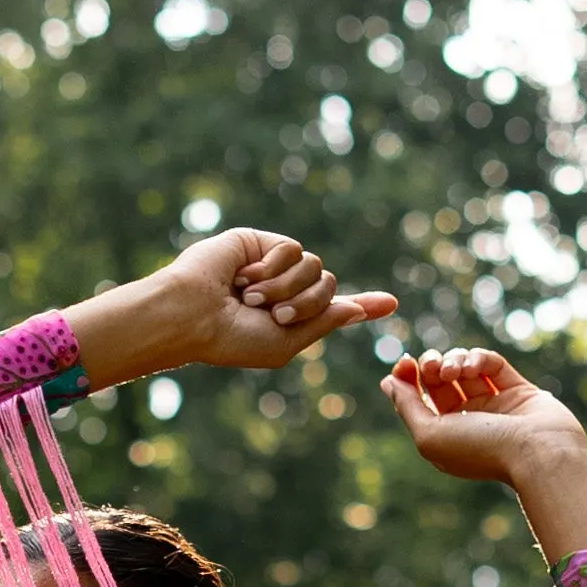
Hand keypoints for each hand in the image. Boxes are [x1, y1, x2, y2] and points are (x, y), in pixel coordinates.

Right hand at [71, 226, 398, 389]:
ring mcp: (275, 266)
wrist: (194, 314)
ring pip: (316, 267)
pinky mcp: (263, 244)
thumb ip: (323, 323)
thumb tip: (356, 309)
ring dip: (287, 288)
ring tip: (251, 298)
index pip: (334, 308)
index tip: (392, 304)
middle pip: (329, 287)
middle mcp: (287, 290)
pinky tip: (245, 277)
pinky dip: (274, 268)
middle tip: (275, 315)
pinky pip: (294, 250)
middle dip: (308, 304)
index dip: (363, 304)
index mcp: (292, 319)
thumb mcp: (284, 343)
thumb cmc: (231, 339)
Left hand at [382, 345, 586, 562]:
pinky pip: (493, 365)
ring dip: (455, 361)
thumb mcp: (429, 435)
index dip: (410, 377)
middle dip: (432, 366)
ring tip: (454, 370)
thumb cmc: (480, 450)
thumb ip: (406, 407)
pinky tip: (474, 366)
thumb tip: (387, 381)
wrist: (536, 454)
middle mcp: (469, 421)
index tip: (404, 362)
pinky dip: (480, 359)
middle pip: (441, 381)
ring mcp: (495, 405)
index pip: (421, 399)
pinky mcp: (518, 390)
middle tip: (433, 366)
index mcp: (446, 437)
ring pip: (466, 370)